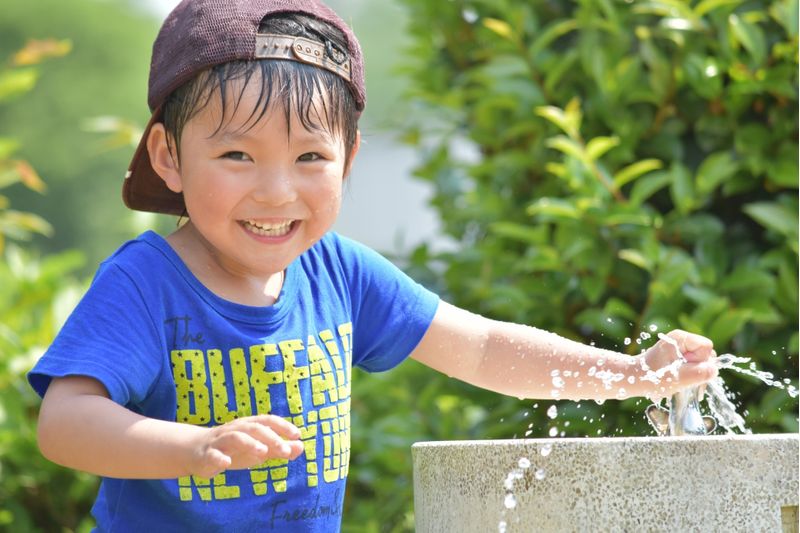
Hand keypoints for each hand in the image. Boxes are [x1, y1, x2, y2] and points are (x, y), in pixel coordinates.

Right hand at [187, 415, 303, 478]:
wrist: (195, 450)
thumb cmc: (232, 449)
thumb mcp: (257, 448)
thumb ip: (278, 448)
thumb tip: (301, 447)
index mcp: (248, 426)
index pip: (267, 421)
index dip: (282, 426)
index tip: (297, 434)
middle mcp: (235, 430)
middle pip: (254, 428)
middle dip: (271, 437)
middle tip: (285, 450)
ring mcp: (220, 441)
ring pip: (235, 437)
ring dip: (249, 443)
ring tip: (263, 452)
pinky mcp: (206, 454)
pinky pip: (212, 454)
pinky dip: (219, 458)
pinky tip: (226, 464)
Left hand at [638, 329, 717, 399]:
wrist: (633, 380)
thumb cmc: (651, 377)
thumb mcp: (677, 378)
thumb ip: (699, 373)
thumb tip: (714, 370)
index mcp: (681, 338)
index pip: (707, 347)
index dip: (701, 361)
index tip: (685, 370)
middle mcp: (681, 340)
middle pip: (705, 355)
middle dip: (699, 371)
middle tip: (685, 382)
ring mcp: (679, 349)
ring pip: (700, 363)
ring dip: (694, 377)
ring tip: (680, 384)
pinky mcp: (677, 358)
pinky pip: (692, 367)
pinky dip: (689, 377)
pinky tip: (679, 384)